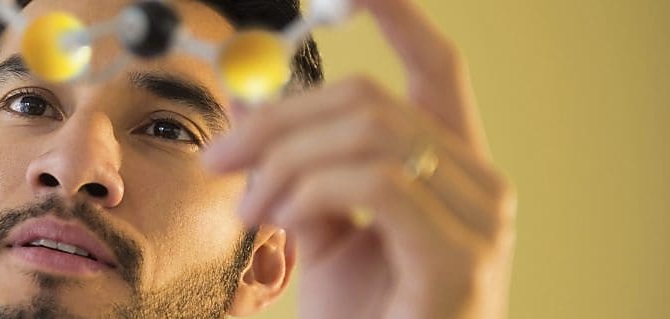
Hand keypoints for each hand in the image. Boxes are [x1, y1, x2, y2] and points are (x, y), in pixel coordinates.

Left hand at [203, 0, 515, 316]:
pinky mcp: (458, 256)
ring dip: (284, 161)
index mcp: (451, 167)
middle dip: (279, 117)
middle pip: (372, 98)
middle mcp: (480, 182)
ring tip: (252, 208)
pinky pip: (372, 181)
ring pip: (368, 131)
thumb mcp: (322, 230)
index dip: (397, 16)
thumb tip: (253, 109)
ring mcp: (479, 220)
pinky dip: (309, 190)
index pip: (436, 68)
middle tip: (221, 156)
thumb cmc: (362, 318)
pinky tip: (284, 221)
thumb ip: (301, 169)